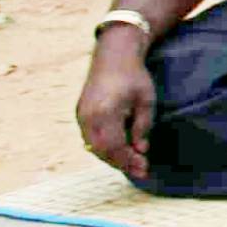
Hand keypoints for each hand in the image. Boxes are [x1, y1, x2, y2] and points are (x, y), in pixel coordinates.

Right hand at [77, 33, 155, 181]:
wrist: (113, 55)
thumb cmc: (134, 76)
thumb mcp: (146, 101)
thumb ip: (142, 126)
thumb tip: (141, 150)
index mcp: (105, 112)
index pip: (114, 146)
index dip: (128, 160)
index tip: (145, 168)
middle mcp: (88, 116)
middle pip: (101, 150)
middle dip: (121, 163)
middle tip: (140, 170)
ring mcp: (81, 114)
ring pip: (93, 146)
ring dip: (112, 157)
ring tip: (132, 163)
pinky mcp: (80, 113)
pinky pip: (89, 138)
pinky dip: (103, 148)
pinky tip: (120, 151)